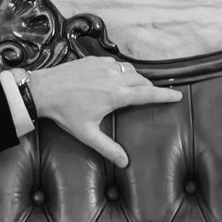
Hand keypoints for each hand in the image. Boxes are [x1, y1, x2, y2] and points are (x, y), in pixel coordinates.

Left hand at [28, 56, 181, 167]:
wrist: (44, 89)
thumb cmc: (65, 113)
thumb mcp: (87, 134)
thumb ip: (108, 148)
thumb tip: (125, 163)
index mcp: (117, 95)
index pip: (149, 94)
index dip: (165, 95)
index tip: (178, 95)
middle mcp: (115, 77)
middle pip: (142, 80)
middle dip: (150, 87)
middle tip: (153, 95)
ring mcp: (105, 65)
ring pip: (130, 70)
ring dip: (135, 78)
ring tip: (134, 88)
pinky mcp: (95, 59)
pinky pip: (115, 63)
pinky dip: (120, 71)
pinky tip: (114, 79)